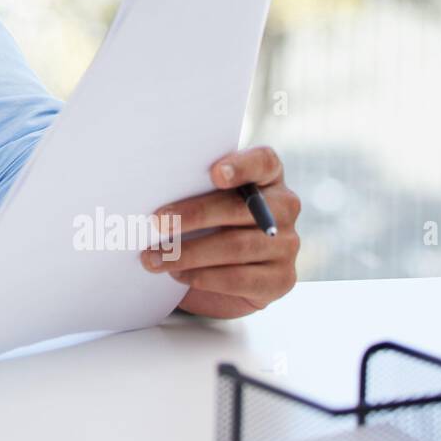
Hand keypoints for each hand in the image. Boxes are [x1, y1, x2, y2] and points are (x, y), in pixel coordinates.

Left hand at [141, 146, 300, 318]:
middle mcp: (284, 207)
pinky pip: (239, 278)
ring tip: (154, 257)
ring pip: (235, 247)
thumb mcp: (202, 198)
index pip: (263, 162)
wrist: (222, 272)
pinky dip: (203, 277)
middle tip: (158, 222)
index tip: (215, 174)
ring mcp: (287, 244)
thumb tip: (153, 193)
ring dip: (188, 253)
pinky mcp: (281, 279)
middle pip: (239, 208)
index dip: (241, 166)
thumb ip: (192, 188)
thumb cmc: (207, 222)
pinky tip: (178, 274)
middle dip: (194, 215)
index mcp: (267, 176)